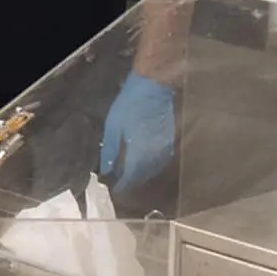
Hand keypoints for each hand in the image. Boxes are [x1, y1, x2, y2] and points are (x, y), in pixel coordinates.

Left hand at [99, 73, 177, 192]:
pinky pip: (159, 161)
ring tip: (129, 172)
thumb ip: (110, 152)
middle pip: (143, 177)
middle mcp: (154, 156)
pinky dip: (149, 165)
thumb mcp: (113, 127)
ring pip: (152, 170)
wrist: (154, 86)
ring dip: (141, 174)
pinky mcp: (170, 142)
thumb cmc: (130, 104)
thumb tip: (107, 171)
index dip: (122, 186)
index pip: (131, 179)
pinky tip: (141, 160)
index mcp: (139, 154)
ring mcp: (164, 149)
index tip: (115, 188)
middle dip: (131, 181)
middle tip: (120, 181)